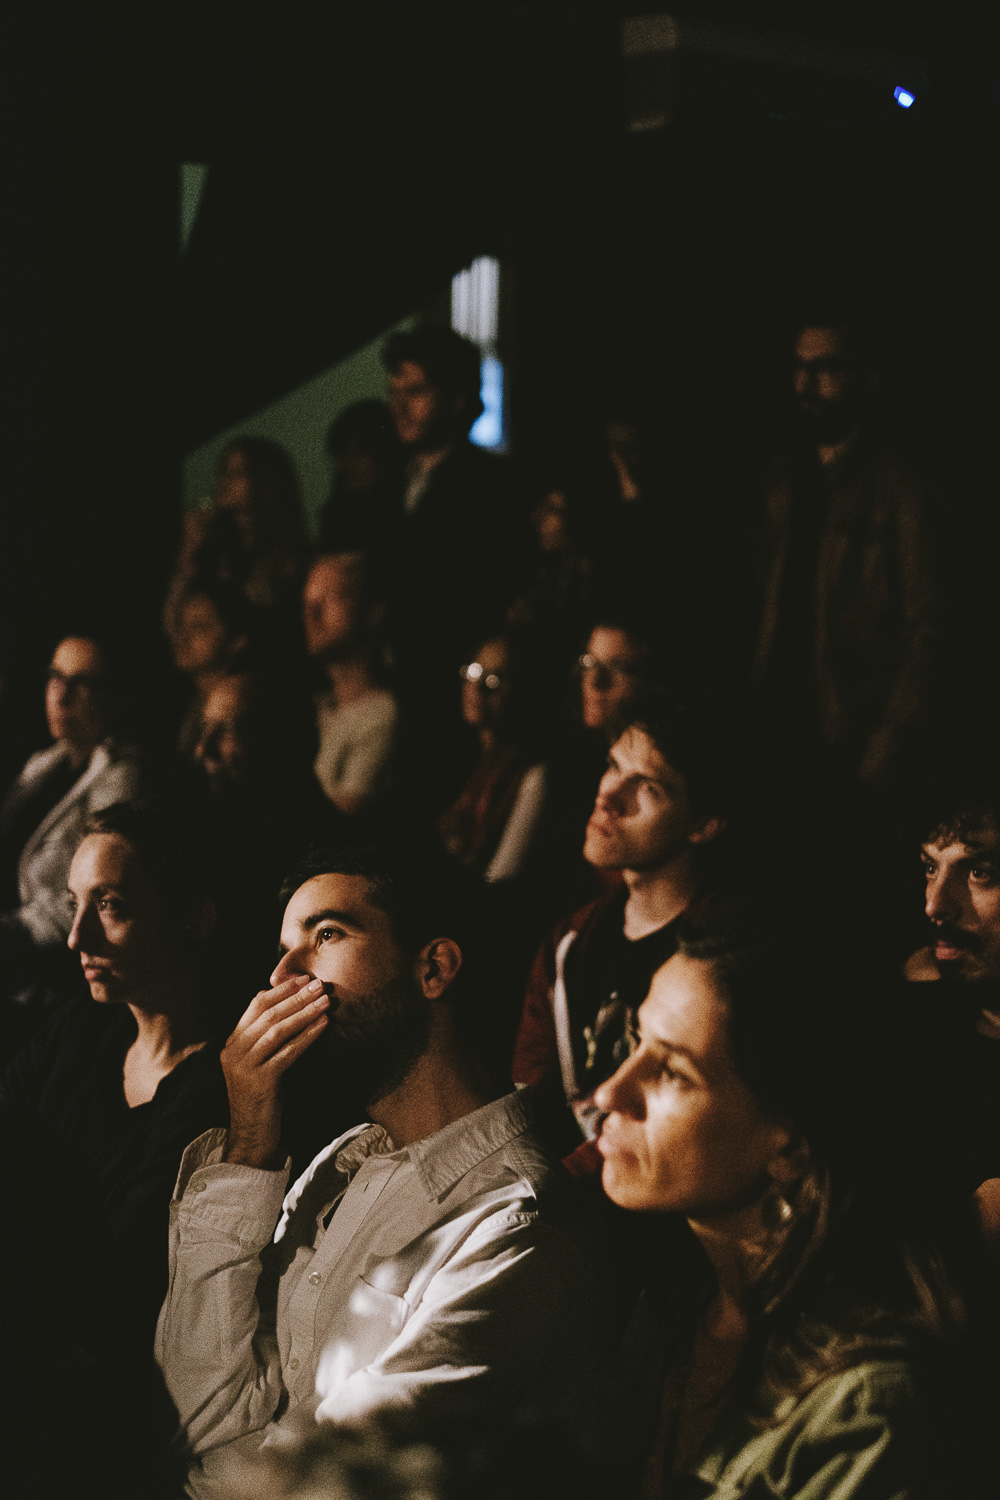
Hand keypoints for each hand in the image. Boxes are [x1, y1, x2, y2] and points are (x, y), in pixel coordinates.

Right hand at [221, 975, 329, 1167]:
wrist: (251, 1137)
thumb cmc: (262, 1098)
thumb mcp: (258, 1064)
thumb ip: (265, 1040)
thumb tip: (289, 1007)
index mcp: (232, 1044)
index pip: (255, 1006)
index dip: (281, 990)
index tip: (303, 979)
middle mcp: (233, 1052)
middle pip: (267, 1014)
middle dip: (295, 997)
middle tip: (319, 985)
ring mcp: (244, 1067)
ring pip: (276, 1030)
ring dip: (304, 1012)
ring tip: (326, 1001)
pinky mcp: (259, 1082)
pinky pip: (287, 1052)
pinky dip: (307, 1036)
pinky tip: (324, 1026)